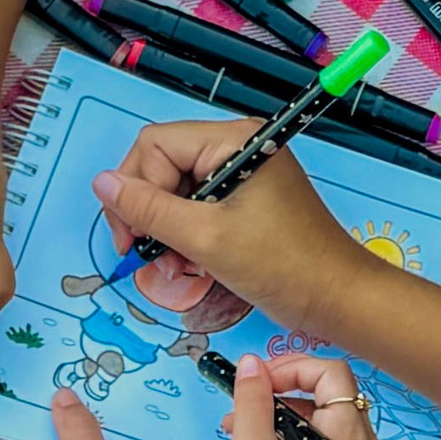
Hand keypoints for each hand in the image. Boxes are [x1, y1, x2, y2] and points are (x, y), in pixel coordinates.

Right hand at [91, 123, 366, 333]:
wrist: (338, 299)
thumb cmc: (287, 266)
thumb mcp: (207, 239)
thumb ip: (149, 209)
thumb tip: (102, 183)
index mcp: (234, 140)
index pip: (154, 146)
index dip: (133, 190)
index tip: (132, 240)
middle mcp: (237, 147)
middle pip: (161, 166)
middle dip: (148, 213)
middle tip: (148, 257)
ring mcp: (242, 173)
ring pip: (175, 190)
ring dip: (165, 230)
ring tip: (176, 268)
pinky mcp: (245, 199)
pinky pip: (196, 207)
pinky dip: (185, 236)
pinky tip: (192, 264)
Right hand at [224, 351, 380, 439]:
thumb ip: (253, 400)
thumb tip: (251, 363)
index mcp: (350, 436)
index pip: (331, 373)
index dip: (292, 367)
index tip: (256, 380)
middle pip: (329, 392)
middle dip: (282, 390)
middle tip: (243, 401)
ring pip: (325, 414)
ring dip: (284, 412)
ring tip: (239, 426)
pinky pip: (327, 438)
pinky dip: (295, 433)